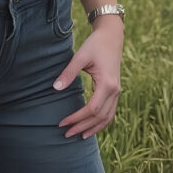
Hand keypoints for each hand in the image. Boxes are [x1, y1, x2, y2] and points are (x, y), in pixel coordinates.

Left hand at [53, 18, 123, 138]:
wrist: (111, 36)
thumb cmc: (95, 44)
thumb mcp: (80, 56)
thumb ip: (68, 72)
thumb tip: (55, 88)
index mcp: (107, 84)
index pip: (92, 109)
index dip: (77, 118)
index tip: (63, 123)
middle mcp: (115, 91)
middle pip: (99, 117)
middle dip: (82, 127)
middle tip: (66, 134)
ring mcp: (117, 92)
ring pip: (107, 118)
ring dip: (93, 128)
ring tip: (79, 135)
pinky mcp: (115, 91)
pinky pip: (110, 112)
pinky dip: (101, 122)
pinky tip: (90, 126)